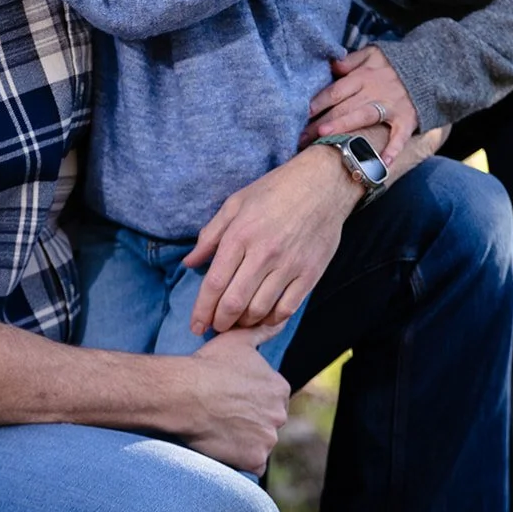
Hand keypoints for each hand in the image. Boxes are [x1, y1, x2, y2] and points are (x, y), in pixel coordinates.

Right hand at [181, 327, 290, 473]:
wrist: (184, 393)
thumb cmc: (208, 364)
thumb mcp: (238, 340)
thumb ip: (263, 331)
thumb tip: (280, 320)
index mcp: (279, 388)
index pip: (271, 400)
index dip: (250, 400)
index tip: (231, 399)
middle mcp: (279, 414)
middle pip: (268, 422)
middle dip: (251, 421)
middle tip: (224, 415)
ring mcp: (268, 439)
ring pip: (260, 443)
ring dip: (245, 440)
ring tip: (221, 430)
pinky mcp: (254, 460)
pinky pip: (253, 465)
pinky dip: (241, 460)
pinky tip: (224, 447)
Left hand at [184, 148, 357, 336]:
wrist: (323, 184)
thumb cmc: (275, 190)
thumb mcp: (236, 203)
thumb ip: (210, 235)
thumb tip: (189, 263)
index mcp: (241, 235)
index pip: (214, 283)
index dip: (202, 310)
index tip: (196, 325)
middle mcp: (264, 253)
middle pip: (234, 303)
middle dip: (219, 322)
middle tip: (214, 327)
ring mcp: (289, 265)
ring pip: (260, 310)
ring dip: (243, 323)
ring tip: (236, 323)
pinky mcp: (310, 273)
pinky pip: (287, 308)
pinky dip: (272, 320)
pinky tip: (263, 318)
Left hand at [302, 45, 418, 164]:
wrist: (430, 68)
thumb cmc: (393, 65)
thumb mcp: (372, 54)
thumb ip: (351, 60)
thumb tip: (332, 65)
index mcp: (363, 75)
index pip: (335, 90)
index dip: (318, 102)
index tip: (301, 114)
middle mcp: (375, 90)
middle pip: (343, 107)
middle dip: (321, 122)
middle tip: (302, 138)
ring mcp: (392, 106)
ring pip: (364, 116)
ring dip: (344, 127)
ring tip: (325, 138)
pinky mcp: (407, 119)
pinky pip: (400, 136)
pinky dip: (393, 149)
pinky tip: (383, 163)